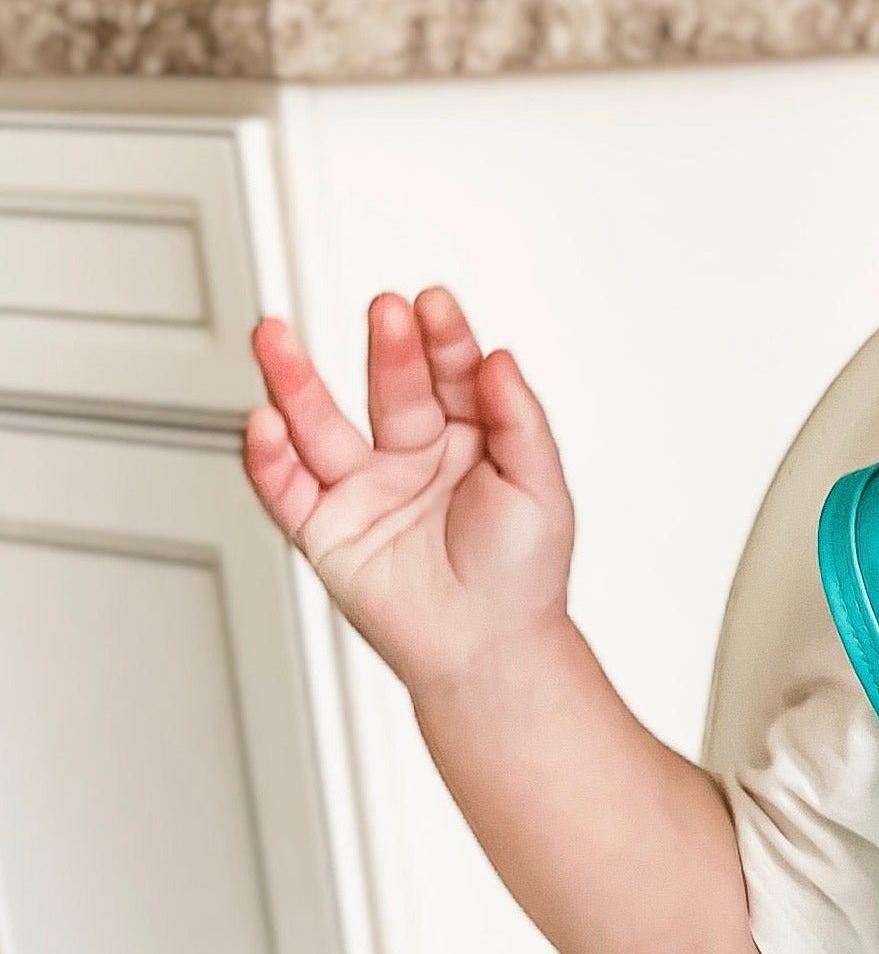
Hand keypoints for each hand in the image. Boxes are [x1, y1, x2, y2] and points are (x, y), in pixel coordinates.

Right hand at [243, 289, 573, 697]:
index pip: (450, 374)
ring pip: (320, 424)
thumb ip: (519, 421)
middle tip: (385, 310)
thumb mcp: (541, 488)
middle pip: (391, 389)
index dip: (444, 339)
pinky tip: (263, 422)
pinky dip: (268, 457)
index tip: (436, 303)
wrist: (491, 650)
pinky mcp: (325, 529)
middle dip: (386, 349)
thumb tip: (501, 358)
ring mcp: (364, 488)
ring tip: (273, 335)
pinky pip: (286, 488)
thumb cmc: (522, 574)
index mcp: (466, 438)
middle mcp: (411, 454)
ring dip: (294, 381)